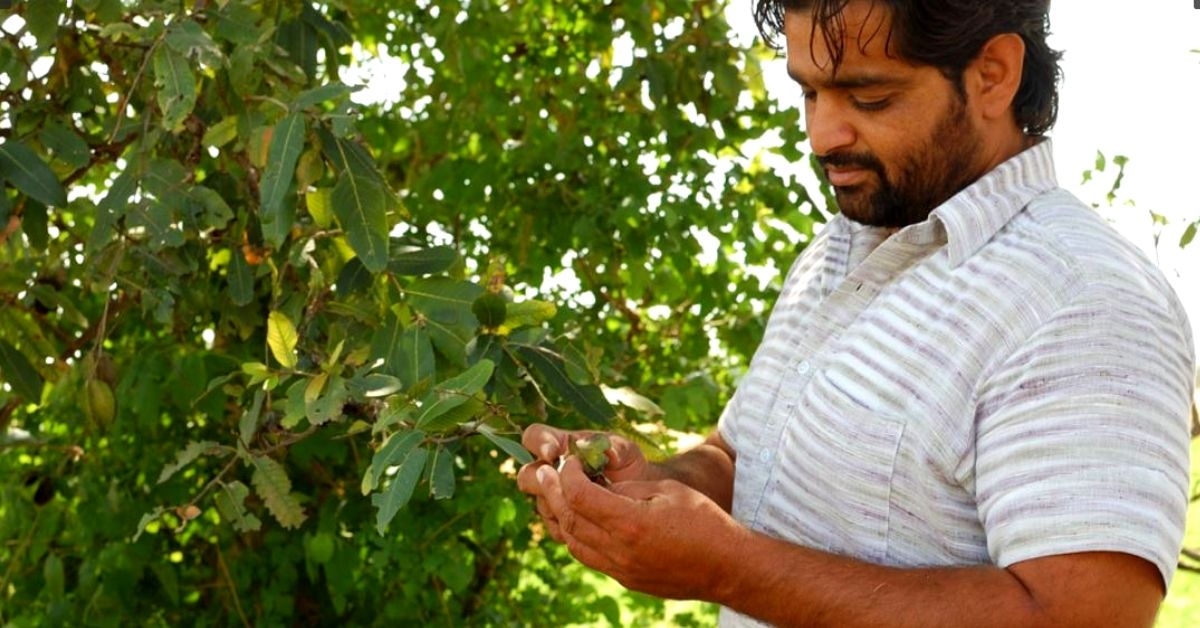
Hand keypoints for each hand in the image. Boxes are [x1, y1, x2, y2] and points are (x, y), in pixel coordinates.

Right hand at [517, 423, 650, 539]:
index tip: (553, 453)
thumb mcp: (626, 452)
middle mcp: (550, 471)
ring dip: (561, 504)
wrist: (641, 498)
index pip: (534, 437)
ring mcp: (552, 498)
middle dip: (542, 480)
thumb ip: (612, 446)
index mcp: (561, 445)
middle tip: (563, 483)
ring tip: (590, 505)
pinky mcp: (559, 522)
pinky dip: (571, 524)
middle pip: (527, 475)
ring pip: (541, 503)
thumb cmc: (629, 467)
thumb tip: (593, 447)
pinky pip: (555, 526)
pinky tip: (593, 521)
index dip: (539, 444)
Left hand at [534, 457, 747, 600]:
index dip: (568, 475)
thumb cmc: (703, 520)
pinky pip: (588, 557)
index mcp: (631, 523)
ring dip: (560, 517)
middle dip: (553, 492)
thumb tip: (598, 486)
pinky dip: (576, 536)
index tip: (568, 461)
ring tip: (555, 494)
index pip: (580, 495)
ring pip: (573, 543)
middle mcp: (620, 550)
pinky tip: (578, 520)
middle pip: (570, 519)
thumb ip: (627, 489)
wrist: (727, 566)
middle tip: (543, 472)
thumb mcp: (666, 491)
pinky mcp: (626, 579)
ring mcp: (621, 569)